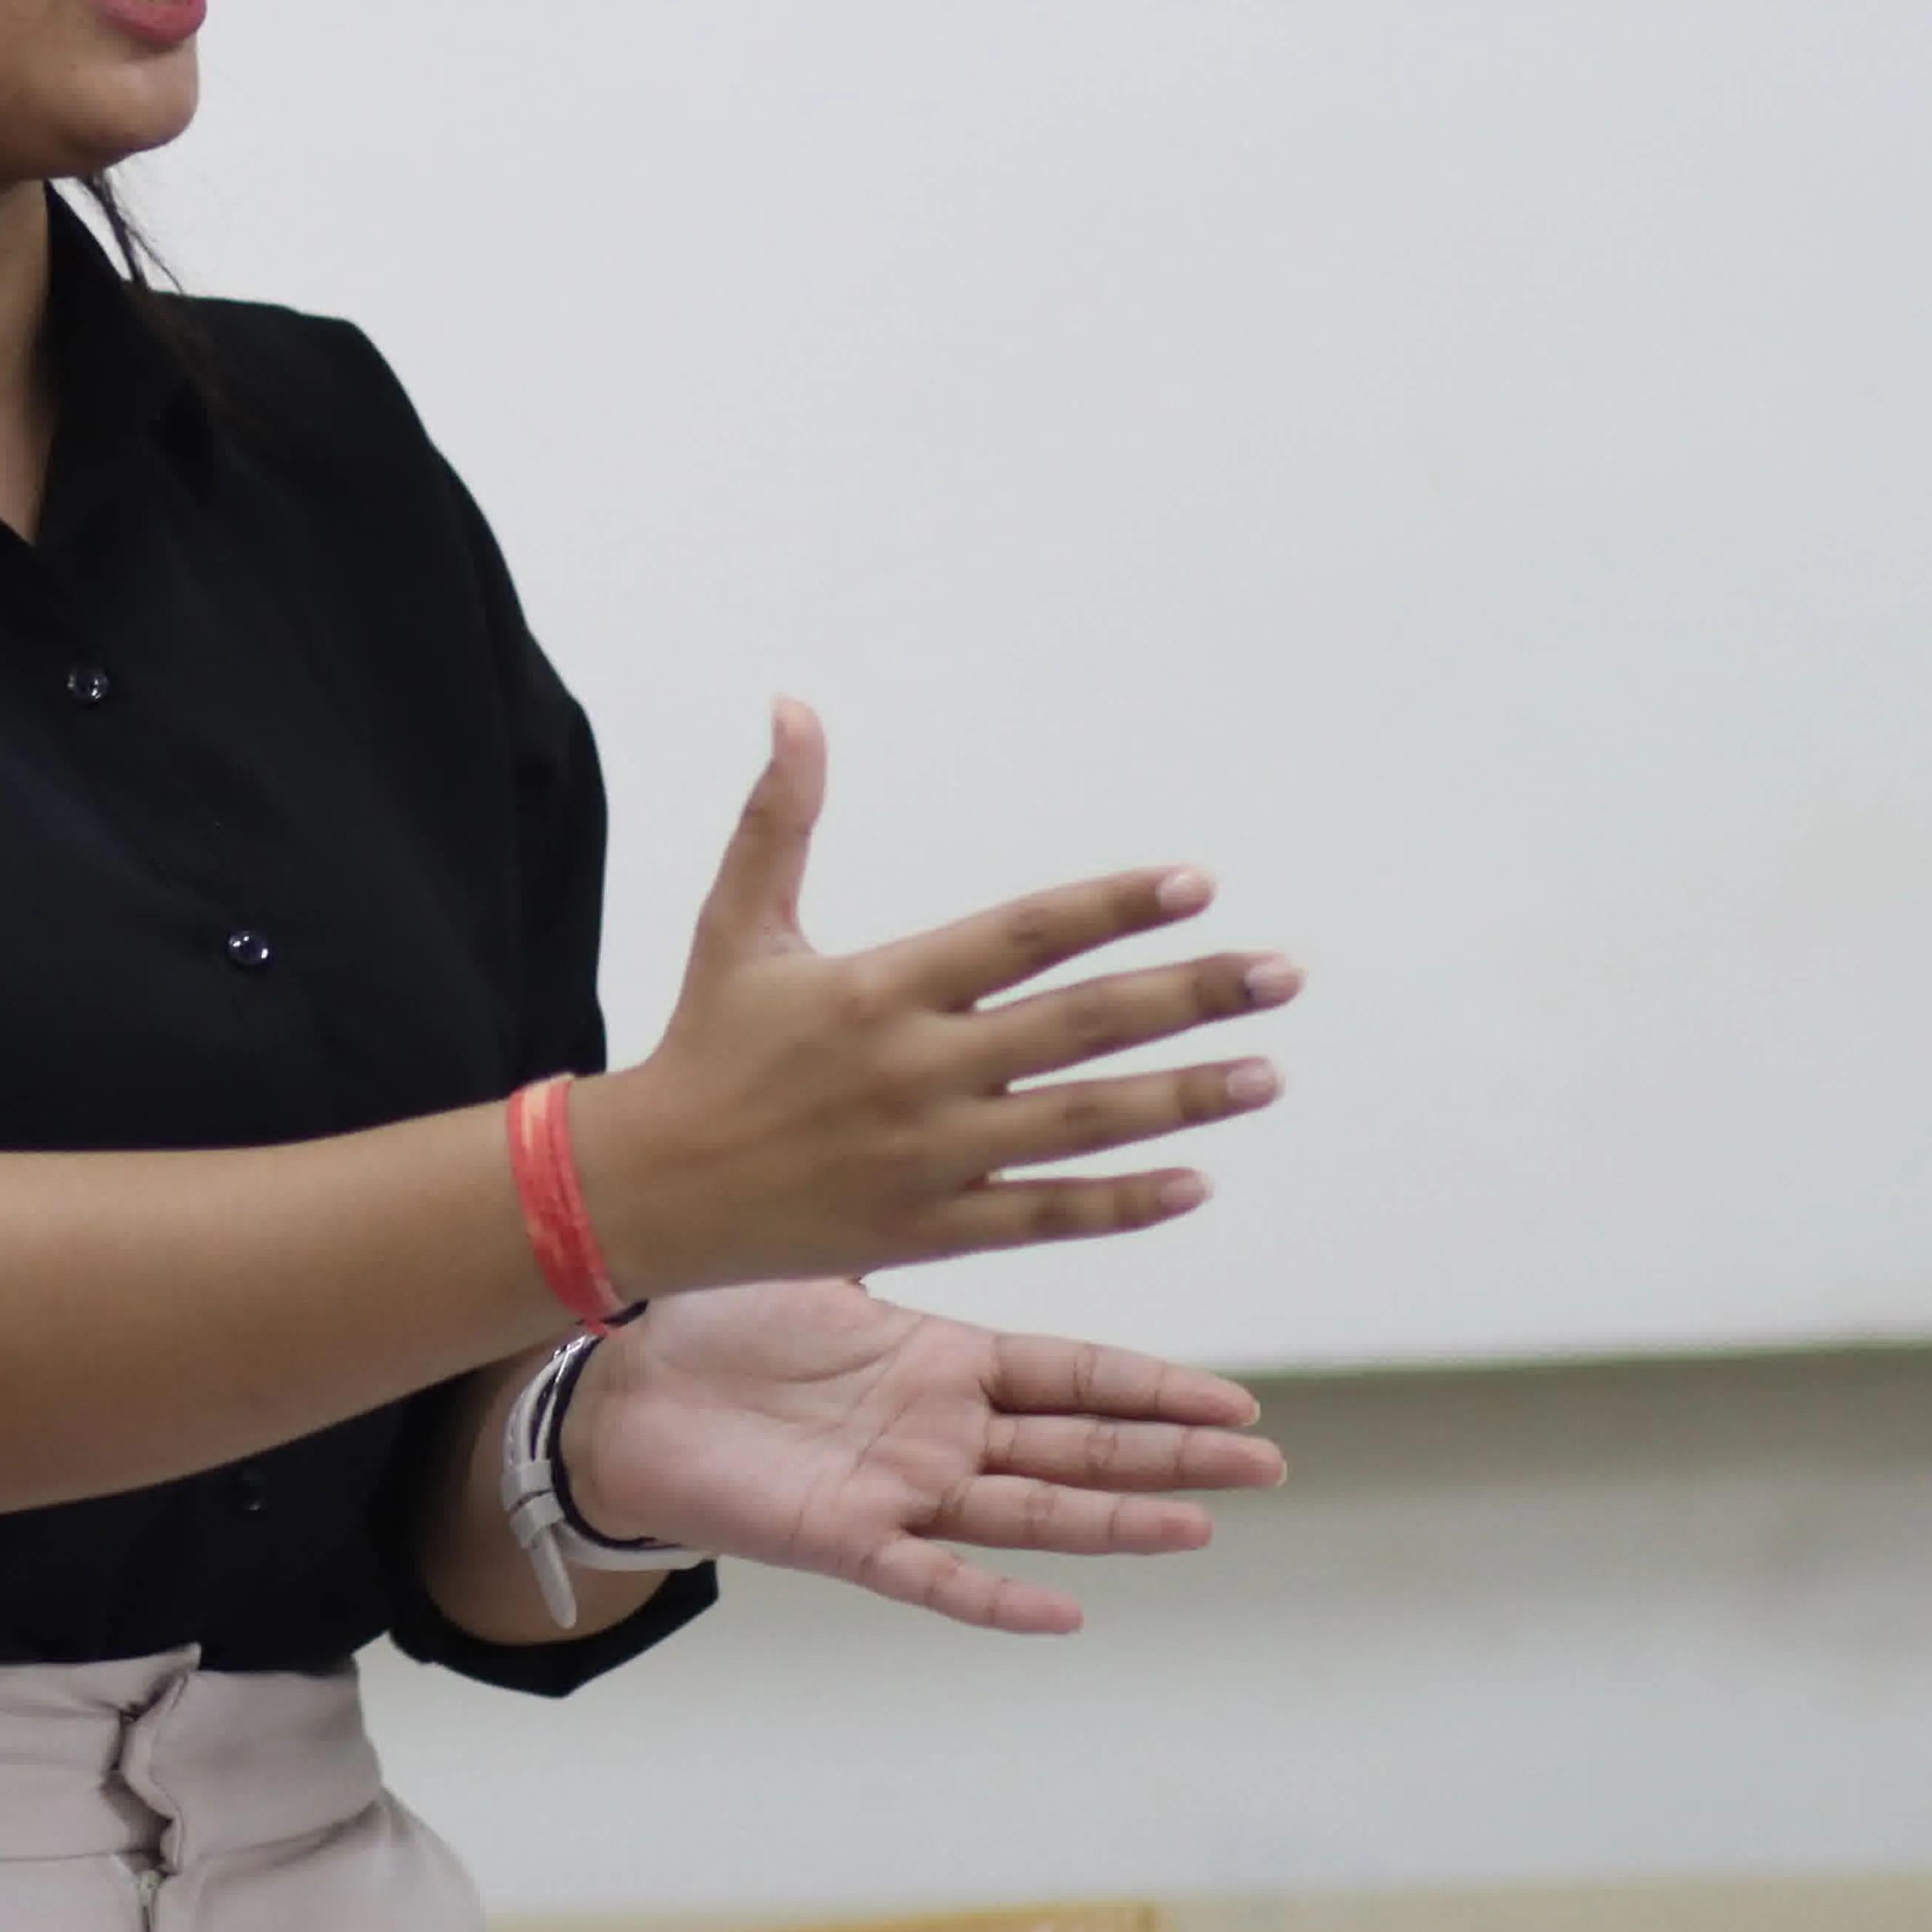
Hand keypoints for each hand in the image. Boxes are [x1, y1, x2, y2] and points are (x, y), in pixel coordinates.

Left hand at [564, 1276, 1283, 1633]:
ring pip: (1028, 1512)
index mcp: (941, 1363)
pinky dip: (994, 1596)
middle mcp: (937, 1434)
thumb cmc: (719, 1326)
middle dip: (1170, 1455)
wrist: (622, 1390)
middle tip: (1263, 1462)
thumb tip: (952, 1152)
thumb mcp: (827, 1268)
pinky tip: (1065, 1608)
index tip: (1237, 1399)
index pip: (1072, 1376)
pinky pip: (930, 1575)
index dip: (1154, 1388)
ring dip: (1112, 1521)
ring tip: (1197, 1523)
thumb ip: (896, 1229)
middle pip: (1077, 1446)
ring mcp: (899, 1492)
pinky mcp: (844, 1538)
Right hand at [582, 700, 1295, 1289]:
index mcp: (881, 986)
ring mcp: (932, 1155)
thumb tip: (794, 706)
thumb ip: (780, 816)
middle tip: (1282, 975)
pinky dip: (1125, 1203)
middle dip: (1190, 997)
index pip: (1023, 934)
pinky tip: (1198, 1181)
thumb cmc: (704, 1043)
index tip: (1197, 883)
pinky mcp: (932, 1225)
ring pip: (1084, 1124)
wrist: (648, 1187)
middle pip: (1081, 1027)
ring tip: (1267, 1074)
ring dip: (1184, 1098)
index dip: (1114, 907)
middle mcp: (917, 1069)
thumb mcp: (737, 924)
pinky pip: (1048, 1215)